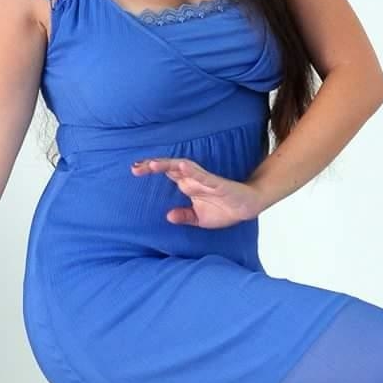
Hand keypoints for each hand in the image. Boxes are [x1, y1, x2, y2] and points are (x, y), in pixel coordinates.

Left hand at [130, 157, 262, 228]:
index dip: (151, 170)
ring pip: (185, 169)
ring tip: (153, 164)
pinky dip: (193, 172)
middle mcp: (194, 180)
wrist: (248, 207)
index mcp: (188, 185)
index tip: (134, 170)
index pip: (167, 173)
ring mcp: (205, 180)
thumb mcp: (200, 219)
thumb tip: (168, 216)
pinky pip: (204, 176)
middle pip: (171, 168)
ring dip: (170, 165)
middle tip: (136, 167)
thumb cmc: (224, 209)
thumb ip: (184, 217)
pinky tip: (183, 167)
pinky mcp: (218, 184)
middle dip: (154, 165)